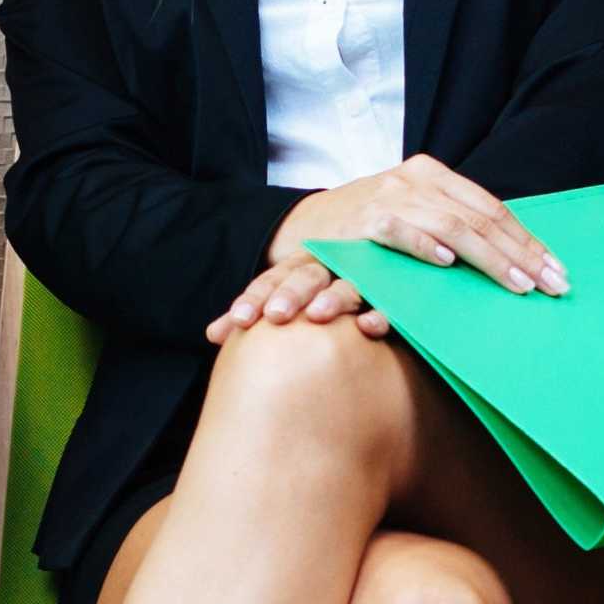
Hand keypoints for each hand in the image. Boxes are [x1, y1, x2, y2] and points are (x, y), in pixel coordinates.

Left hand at [209, 254, 384, 340]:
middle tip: (274, 316)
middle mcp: (329, 270)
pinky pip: (387, 303)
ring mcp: (362, 280)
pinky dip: (379, 313)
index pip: (273, 280)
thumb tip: (211, 334)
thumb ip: (256, 316)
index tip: (238, 322)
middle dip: (289, 294)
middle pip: (305, 277)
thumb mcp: (292, 303)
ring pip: (345, 285)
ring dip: (332, 299)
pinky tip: (369, 328)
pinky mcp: (392, 296)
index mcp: (300, 269)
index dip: (255, 297)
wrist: (386, 275)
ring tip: (317, 316)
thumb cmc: (323, 301)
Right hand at [268, 156, 566, 296]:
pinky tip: (451, 264)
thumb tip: (512, 256)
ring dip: (489, 258)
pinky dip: (425, 246)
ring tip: (518, 284)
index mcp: (431, 174)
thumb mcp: (412, 217)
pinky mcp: (362, 220)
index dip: (526, 240)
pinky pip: (400, 231)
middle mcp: (413, 179)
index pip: (491, 208)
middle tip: (553, 285)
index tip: (556, 271)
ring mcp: (388, 197)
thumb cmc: (365, 230)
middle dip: (521, 254)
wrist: (301, 228)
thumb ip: (452, 227)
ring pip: (451, 226)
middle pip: (480, 218)